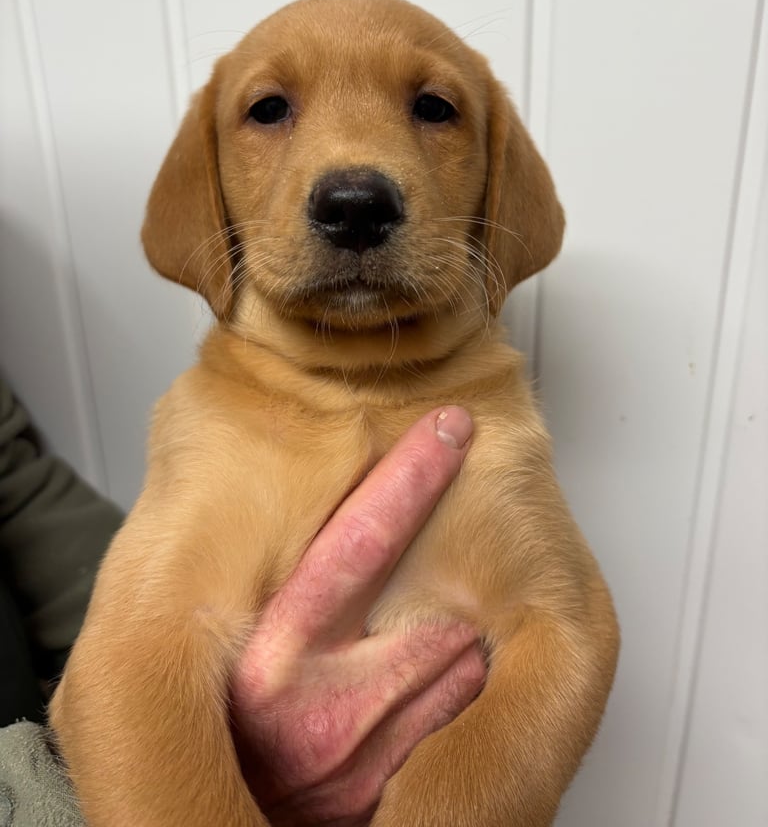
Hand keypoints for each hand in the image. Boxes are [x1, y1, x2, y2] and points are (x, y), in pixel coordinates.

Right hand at [230, 406, 485, 825]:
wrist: (236, 823)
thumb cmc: (243, 720)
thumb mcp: (248, 639)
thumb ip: (287, 579)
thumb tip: (319, 482)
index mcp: (267, 655)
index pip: (358, 544)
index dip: (413, 476)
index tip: (452, 427)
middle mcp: (311, 711)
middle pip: (434, 614)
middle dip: (451, 594)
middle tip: (453, 567)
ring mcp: (359, 758)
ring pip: (461, 663)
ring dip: (458, 644)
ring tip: (423, 646)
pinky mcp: (393, 790)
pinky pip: (464, 714)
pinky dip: (462, 690)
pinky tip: (432, 690)